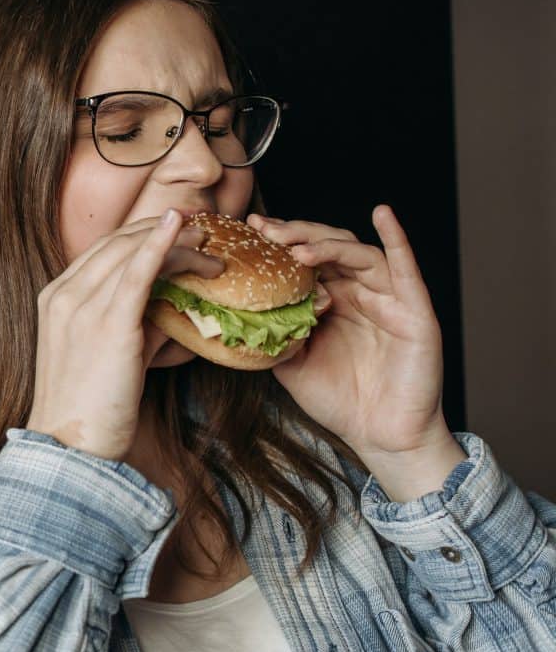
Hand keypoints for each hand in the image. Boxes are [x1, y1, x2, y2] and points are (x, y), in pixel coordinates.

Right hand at [25, 209, 224, 461]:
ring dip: (176, 241)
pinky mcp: (107, 324)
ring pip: (131, 253)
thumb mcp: (108, 357)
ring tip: (209, 245)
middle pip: (117, 244)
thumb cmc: (90, 411)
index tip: (177, 231)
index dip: (142, 234)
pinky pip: (136, 273)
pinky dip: (159, 245)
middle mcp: (63, 295)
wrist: (69, 447)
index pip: (102, 251)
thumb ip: (136, 328)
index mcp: (55, 299)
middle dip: (163, 229)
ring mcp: (80, 307)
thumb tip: (176, 314)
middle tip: (203, 230)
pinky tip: (179, 229)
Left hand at [249, 205, 455, 466]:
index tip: (249, 229)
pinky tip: (383, 215)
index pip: (306, 259)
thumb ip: (273, 334)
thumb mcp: (291, 363)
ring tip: (297, 247)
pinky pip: (406, 269)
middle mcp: (360, 293)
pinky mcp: (415, 311)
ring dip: (327, 244)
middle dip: (297, 235)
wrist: (380, 437)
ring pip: (359, 254)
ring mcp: (389, 299)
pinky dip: (396, 238)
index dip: (280, 242)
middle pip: (329, 247)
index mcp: (332, 300)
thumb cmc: (341, 401)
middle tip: (267, 230)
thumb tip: (235, 312)